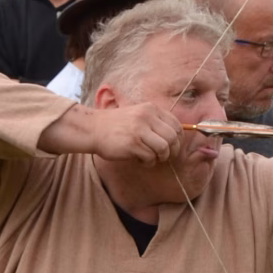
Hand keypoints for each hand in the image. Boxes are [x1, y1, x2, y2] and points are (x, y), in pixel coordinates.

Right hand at [63, 100, 190, 163]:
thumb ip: (155, 123)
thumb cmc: (117, 125)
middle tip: (164, 157)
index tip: (173, 148)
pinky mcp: (132, 143)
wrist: (93, 128)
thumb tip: (176, 138)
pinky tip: (139, 160)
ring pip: (164, 148)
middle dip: (172, 151)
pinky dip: (147, 162)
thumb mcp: (138, 116)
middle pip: (173, 137)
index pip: (177, 125)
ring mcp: (139, 130)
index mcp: (151, 109)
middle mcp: (147, 117)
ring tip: (150, 158)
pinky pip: (150, 157)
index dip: (179, 140)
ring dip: (160, 157)